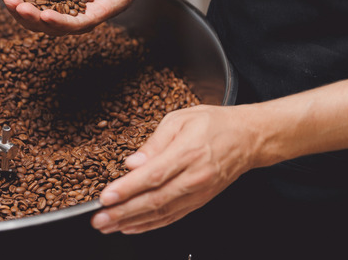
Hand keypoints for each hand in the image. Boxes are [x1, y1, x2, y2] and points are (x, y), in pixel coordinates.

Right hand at [0, 0, 146, 35]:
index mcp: (49, 4)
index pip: (27, 8)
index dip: (14, 2)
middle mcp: (61, 17)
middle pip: (35, 22)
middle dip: (20, 12)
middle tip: (11, 2)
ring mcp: (76, 21)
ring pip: (51, 27)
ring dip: (35, 18)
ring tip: (22, 9)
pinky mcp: (92, 20)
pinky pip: (73, 25)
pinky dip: (58, 22)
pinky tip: (45, 15)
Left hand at [90, 105, 256, 233]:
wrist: (248, 139)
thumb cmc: (214, 124)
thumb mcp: (180, 119)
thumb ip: (154, 142)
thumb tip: (132, 162)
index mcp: (188, 152)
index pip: (153, 175)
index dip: (127, 189)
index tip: (106, 197)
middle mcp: (195, 176)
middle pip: (154, 199)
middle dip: (123, 212)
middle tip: (99, 219)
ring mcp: (199, 192)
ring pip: (162, 213)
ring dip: (132, 222)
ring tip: (109, 226)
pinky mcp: (200, 201)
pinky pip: (173, 216)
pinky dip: (151, 225)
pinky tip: (132, 227)